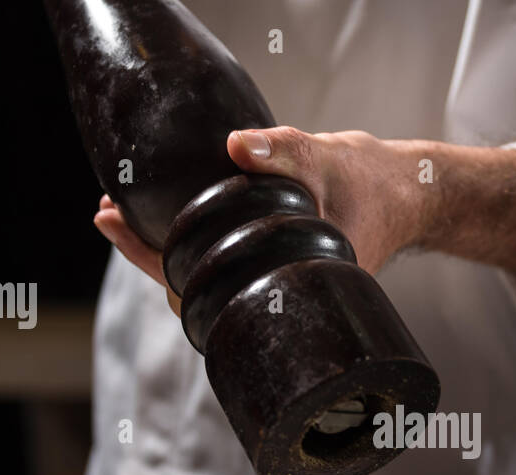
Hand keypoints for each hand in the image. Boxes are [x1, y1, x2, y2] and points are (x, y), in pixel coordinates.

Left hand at [91, 126, 515, 317]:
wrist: (409, 195)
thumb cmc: (372, 185)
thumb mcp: (327, 160)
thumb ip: (282, 152)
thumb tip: (236, 145)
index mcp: (283, 281)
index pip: (199, 283)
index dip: (150, 256)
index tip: (111, 224)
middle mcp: (273, 287)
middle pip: (192, 286)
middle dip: (146, 252)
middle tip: (106, 215)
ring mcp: (272, 278)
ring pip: (206, 278)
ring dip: (162, 248)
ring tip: (120, 216)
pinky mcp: (273, 264)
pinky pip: (223, 261)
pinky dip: (190, 242)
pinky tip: (166, 219)